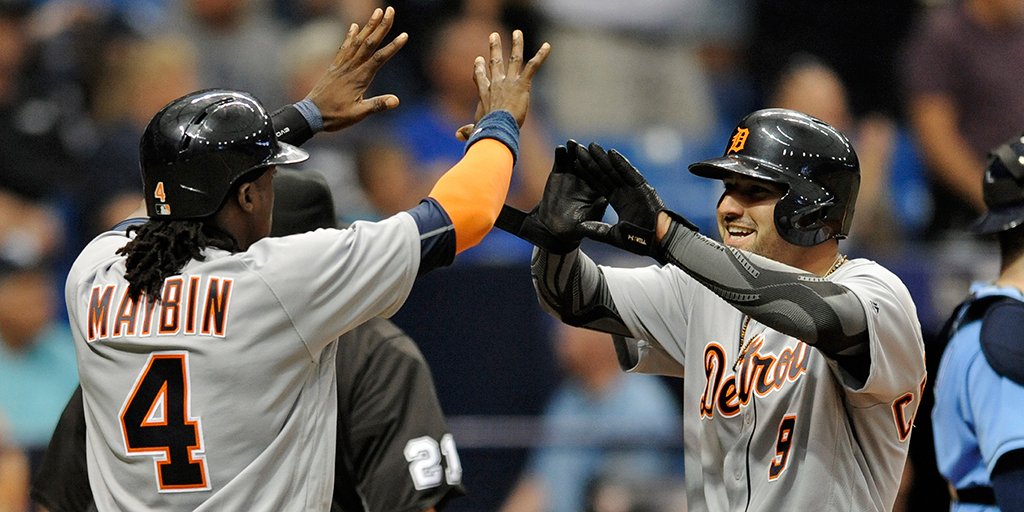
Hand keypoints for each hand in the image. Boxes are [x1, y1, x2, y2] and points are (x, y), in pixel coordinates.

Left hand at [305, 6, 407, 131]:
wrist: (310, 114)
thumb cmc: (335, 116)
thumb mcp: (358, 114)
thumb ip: (377, 105)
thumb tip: (396, 101)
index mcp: (359, 78)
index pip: (379, 59)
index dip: (393, 47)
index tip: (404, 35)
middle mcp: (351, 67)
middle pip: (369, 43)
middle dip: (381, 26)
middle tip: (391, 11)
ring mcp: (342, 65)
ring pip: (358, 41)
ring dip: (368, 26)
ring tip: (377, 11)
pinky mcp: (335, 66)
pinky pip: (344, 47)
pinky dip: (350, 35)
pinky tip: (355, 26)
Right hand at [455, 30, 550, 140]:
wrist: (496, 128)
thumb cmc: (486, 131)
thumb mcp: (476, 129)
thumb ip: (468, 130)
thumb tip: (458, 135)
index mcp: (485, 94)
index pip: (480, 78)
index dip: (479, 69)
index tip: (478, 59)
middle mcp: (496, 84)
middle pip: (494, 62)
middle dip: (494, 48)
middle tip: (494, 35)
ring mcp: (509, 82)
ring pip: (513, 59)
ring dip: (516, 44)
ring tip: (518, 33)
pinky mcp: (522, 84)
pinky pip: (532, 66)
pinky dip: (541, 56)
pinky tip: (547, 46)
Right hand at [498, 141, 606, 252]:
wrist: (554, 227)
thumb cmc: (575, 228)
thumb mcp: (587, 224)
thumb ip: (596, 216)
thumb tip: (606, 206)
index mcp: (599, 189)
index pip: (604, 176)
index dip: (603, 168)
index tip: (603, 160)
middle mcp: (588, 178)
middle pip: (591, 164)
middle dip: (589, 156)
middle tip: (587, 148)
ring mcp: (575, 174)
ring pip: (576, 159)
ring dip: (575, 151)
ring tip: (572, 144)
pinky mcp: (560, 172)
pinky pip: (561, 161)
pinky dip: (561, 155)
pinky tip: (560, 149)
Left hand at [575, 142, 665, 256]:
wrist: (657, 241)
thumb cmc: (640, 240)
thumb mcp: (613, 235)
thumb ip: (598, 230)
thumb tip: (580, 228)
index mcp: (618, 201)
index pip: (599, 184)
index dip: (588, 173)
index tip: (575, 163)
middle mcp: (624, 192)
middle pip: (605, 173)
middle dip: (592, 161)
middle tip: (578, 149)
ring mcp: (634, 188)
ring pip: (615, 170)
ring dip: (604, 158)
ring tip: (591, 146)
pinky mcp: (643, 187)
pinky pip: (630, 173)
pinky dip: (621, 163)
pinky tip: (611, 153)